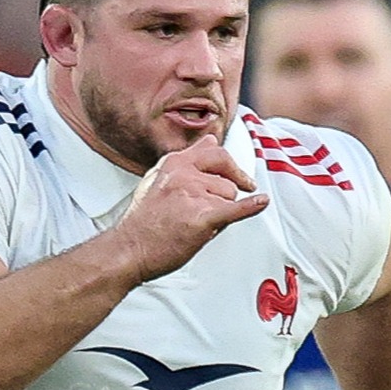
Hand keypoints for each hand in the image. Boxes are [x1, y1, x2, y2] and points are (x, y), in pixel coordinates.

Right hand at [110, 137, 267, 281]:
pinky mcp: (201, 217)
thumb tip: (210, 140)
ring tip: (198, 221)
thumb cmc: (144, 221)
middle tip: (245, 187)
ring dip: (221, 209)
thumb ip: (189, 159)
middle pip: (226, 171)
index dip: (228, 164)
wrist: (129, 249)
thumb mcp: (160, 179)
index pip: (213, 152)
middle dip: (234, 181)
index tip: (237, 171)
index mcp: (173, 164)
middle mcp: (183, 174)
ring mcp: (192, 194)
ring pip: (229, 196)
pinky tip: (261, 202)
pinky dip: (250, 207)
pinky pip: (235, 209)